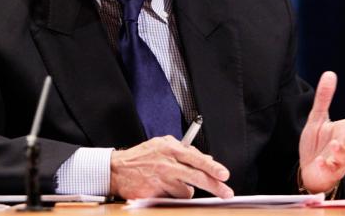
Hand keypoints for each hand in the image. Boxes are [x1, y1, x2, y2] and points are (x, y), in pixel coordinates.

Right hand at [109, 135, 233, 198]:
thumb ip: (185, 152)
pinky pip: (173, 199)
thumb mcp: (164, 145)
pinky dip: (172, 196)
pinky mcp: (153, 195)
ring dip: (184, 190)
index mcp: (171, 149)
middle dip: (215, 186)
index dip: (212, 168)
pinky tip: (162, 188)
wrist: (117, 169)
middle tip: (227, 193)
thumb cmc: (142, 156)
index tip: (224, 175)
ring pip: (186, 192)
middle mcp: (167, 164)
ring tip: (171, 182)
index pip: (196, 158)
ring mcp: (160, 181)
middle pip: (196, 177)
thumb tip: (207, 160)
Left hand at [298, 71, 344, 192]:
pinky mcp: (330, 170)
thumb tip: (330, 73)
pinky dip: (327, 164)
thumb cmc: (318, 144)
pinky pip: (330, 167)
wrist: (310, 169)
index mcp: (344, 130)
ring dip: (343, 149)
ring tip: (338, 144)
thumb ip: (324, 98)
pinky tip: (323, 160)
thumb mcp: (317, 118)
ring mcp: (339, 158)